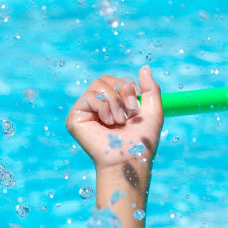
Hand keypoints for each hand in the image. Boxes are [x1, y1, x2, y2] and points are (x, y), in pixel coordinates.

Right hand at [66, 66, 162, 185]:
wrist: (129, 160)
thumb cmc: (141, 142)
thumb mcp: (153, 112)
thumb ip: (151, 89)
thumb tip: (144, 66)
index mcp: (113, 105)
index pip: (117, 80)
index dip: (128, 88)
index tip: (135, 109)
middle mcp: (97, 107)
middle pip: (106, 79)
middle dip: (121, 93)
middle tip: (126, 116)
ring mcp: (85, 111)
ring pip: (98, 85)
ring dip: (113, 102)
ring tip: (116, 122)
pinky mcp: (75, 117)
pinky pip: (89, 96)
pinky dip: (103, 107)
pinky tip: (106, 123)